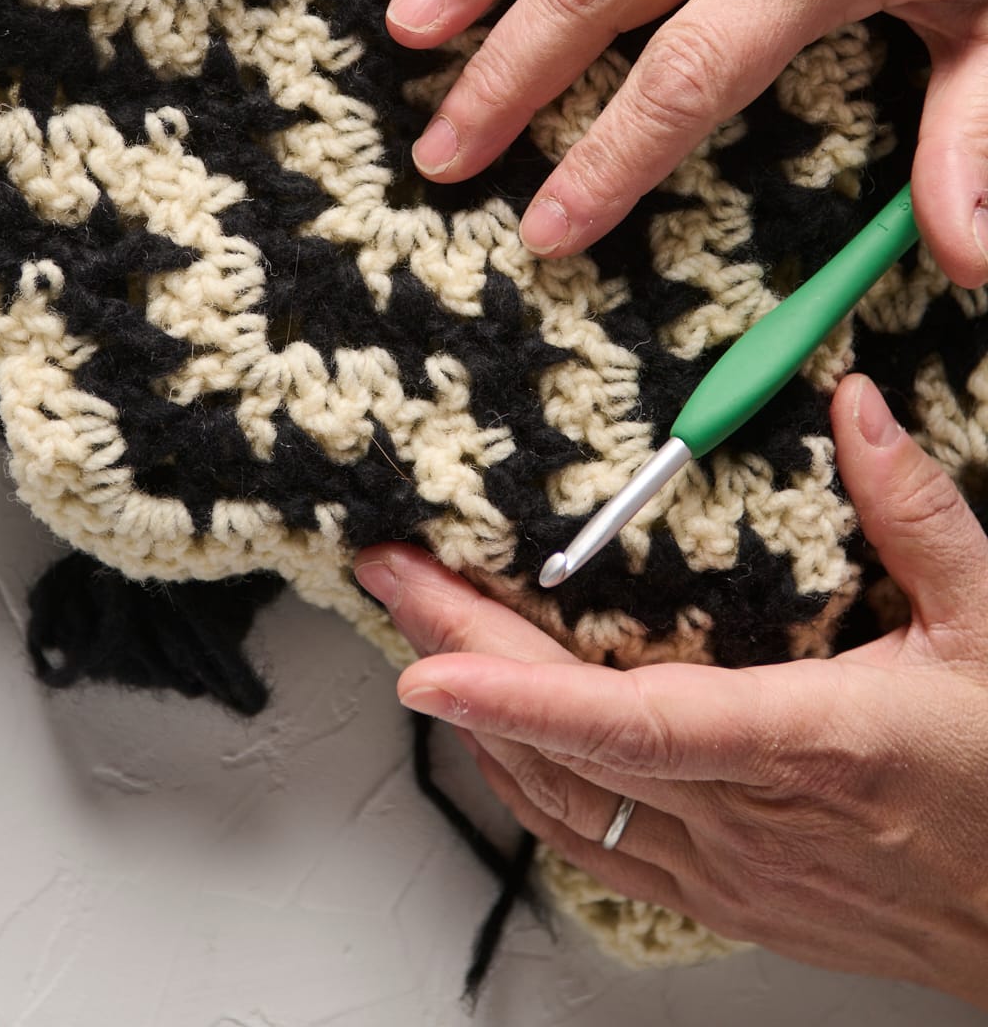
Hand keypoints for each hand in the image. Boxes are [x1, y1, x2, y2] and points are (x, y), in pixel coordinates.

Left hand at [353, 376, 987, 1008]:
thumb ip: (917, 514)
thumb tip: (854, 410)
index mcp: (806, 743)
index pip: (628, 723)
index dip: (514, 695)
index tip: (426, 663)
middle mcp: (749, 819)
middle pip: (563, 744)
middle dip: (455, 656)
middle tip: (391, 579)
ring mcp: (730, 870)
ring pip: (563, 802)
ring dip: (478, 720)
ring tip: (422, 635)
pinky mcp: (729, 899)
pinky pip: (597, 846)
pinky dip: (529, 783)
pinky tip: (500, 743)